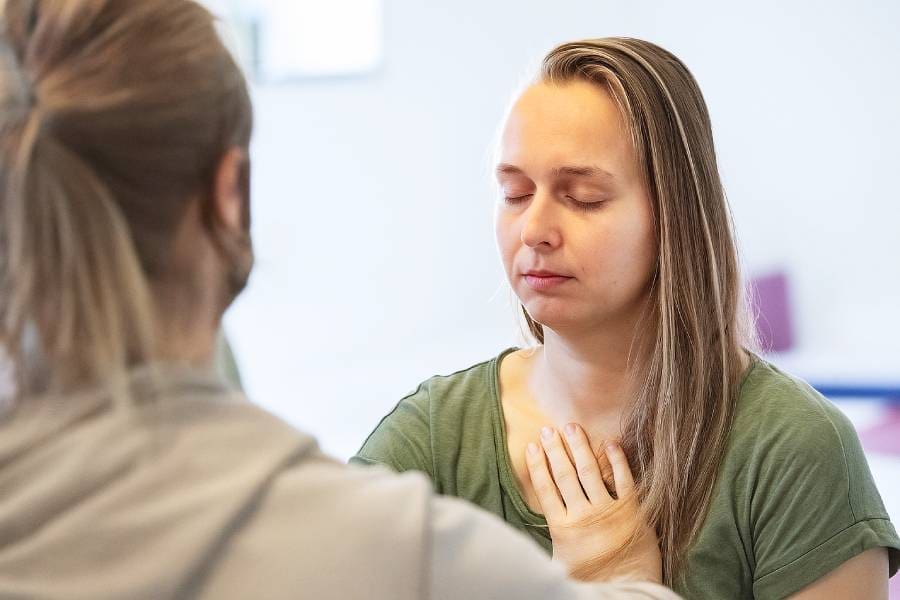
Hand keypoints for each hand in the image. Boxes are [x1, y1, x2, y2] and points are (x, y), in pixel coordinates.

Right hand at [525, 423, 661, 583]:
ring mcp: (608, 511)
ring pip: (589, 472)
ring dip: (579, 447)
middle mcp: (583, 515)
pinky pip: (623, 480)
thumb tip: (525, 528)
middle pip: (564, 475)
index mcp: (563, 527)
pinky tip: (611, 443)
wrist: (626, 586)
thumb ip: (549, 538)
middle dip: (555, 449)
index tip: (533, 446)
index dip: (537, 465)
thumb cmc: (591, 576)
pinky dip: (617, 460)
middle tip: (549, 429)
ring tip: (571, 427)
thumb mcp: (559, 560)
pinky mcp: (632, 510)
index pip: (545, 488)